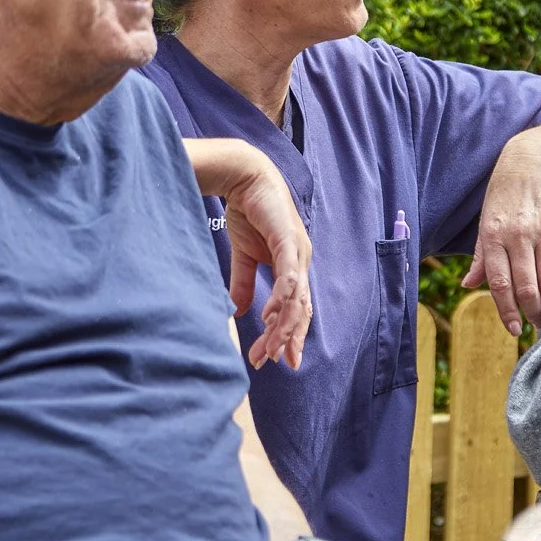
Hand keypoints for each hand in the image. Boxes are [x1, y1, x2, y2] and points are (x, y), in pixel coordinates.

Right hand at [221, 150, 312, 368]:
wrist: (244, 177)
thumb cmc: (249, 212)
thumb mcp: (244, 255)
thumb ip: (244, 283)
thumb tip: (239, 311)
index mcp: (294, 265)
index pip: (297, 307)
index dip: (290, 333)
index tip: (279, 360)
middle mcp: (301, 261)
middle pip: (301, 309)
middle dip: (287, 338)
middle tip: (273, 362)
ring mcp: (297, 251)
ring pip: (296, 298)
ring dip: (282, 326)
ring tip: (269, 347)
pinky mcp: (287, 240)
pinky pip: (289, 275)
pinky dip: (282, 297)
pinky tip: (271, 316)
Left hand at [461, 132, 540, 334]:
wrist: (534, 160)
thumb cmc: (504, 193)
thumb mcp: (485, 220)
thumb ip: (480, 256)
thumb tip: (468, 285)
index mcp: (493, 235)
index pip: (499, 282)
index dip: (506, 310)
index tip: (512, 329)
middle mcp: (518, 235)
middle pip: (526, 286)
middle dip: (531, 312)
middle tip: (534, 325)